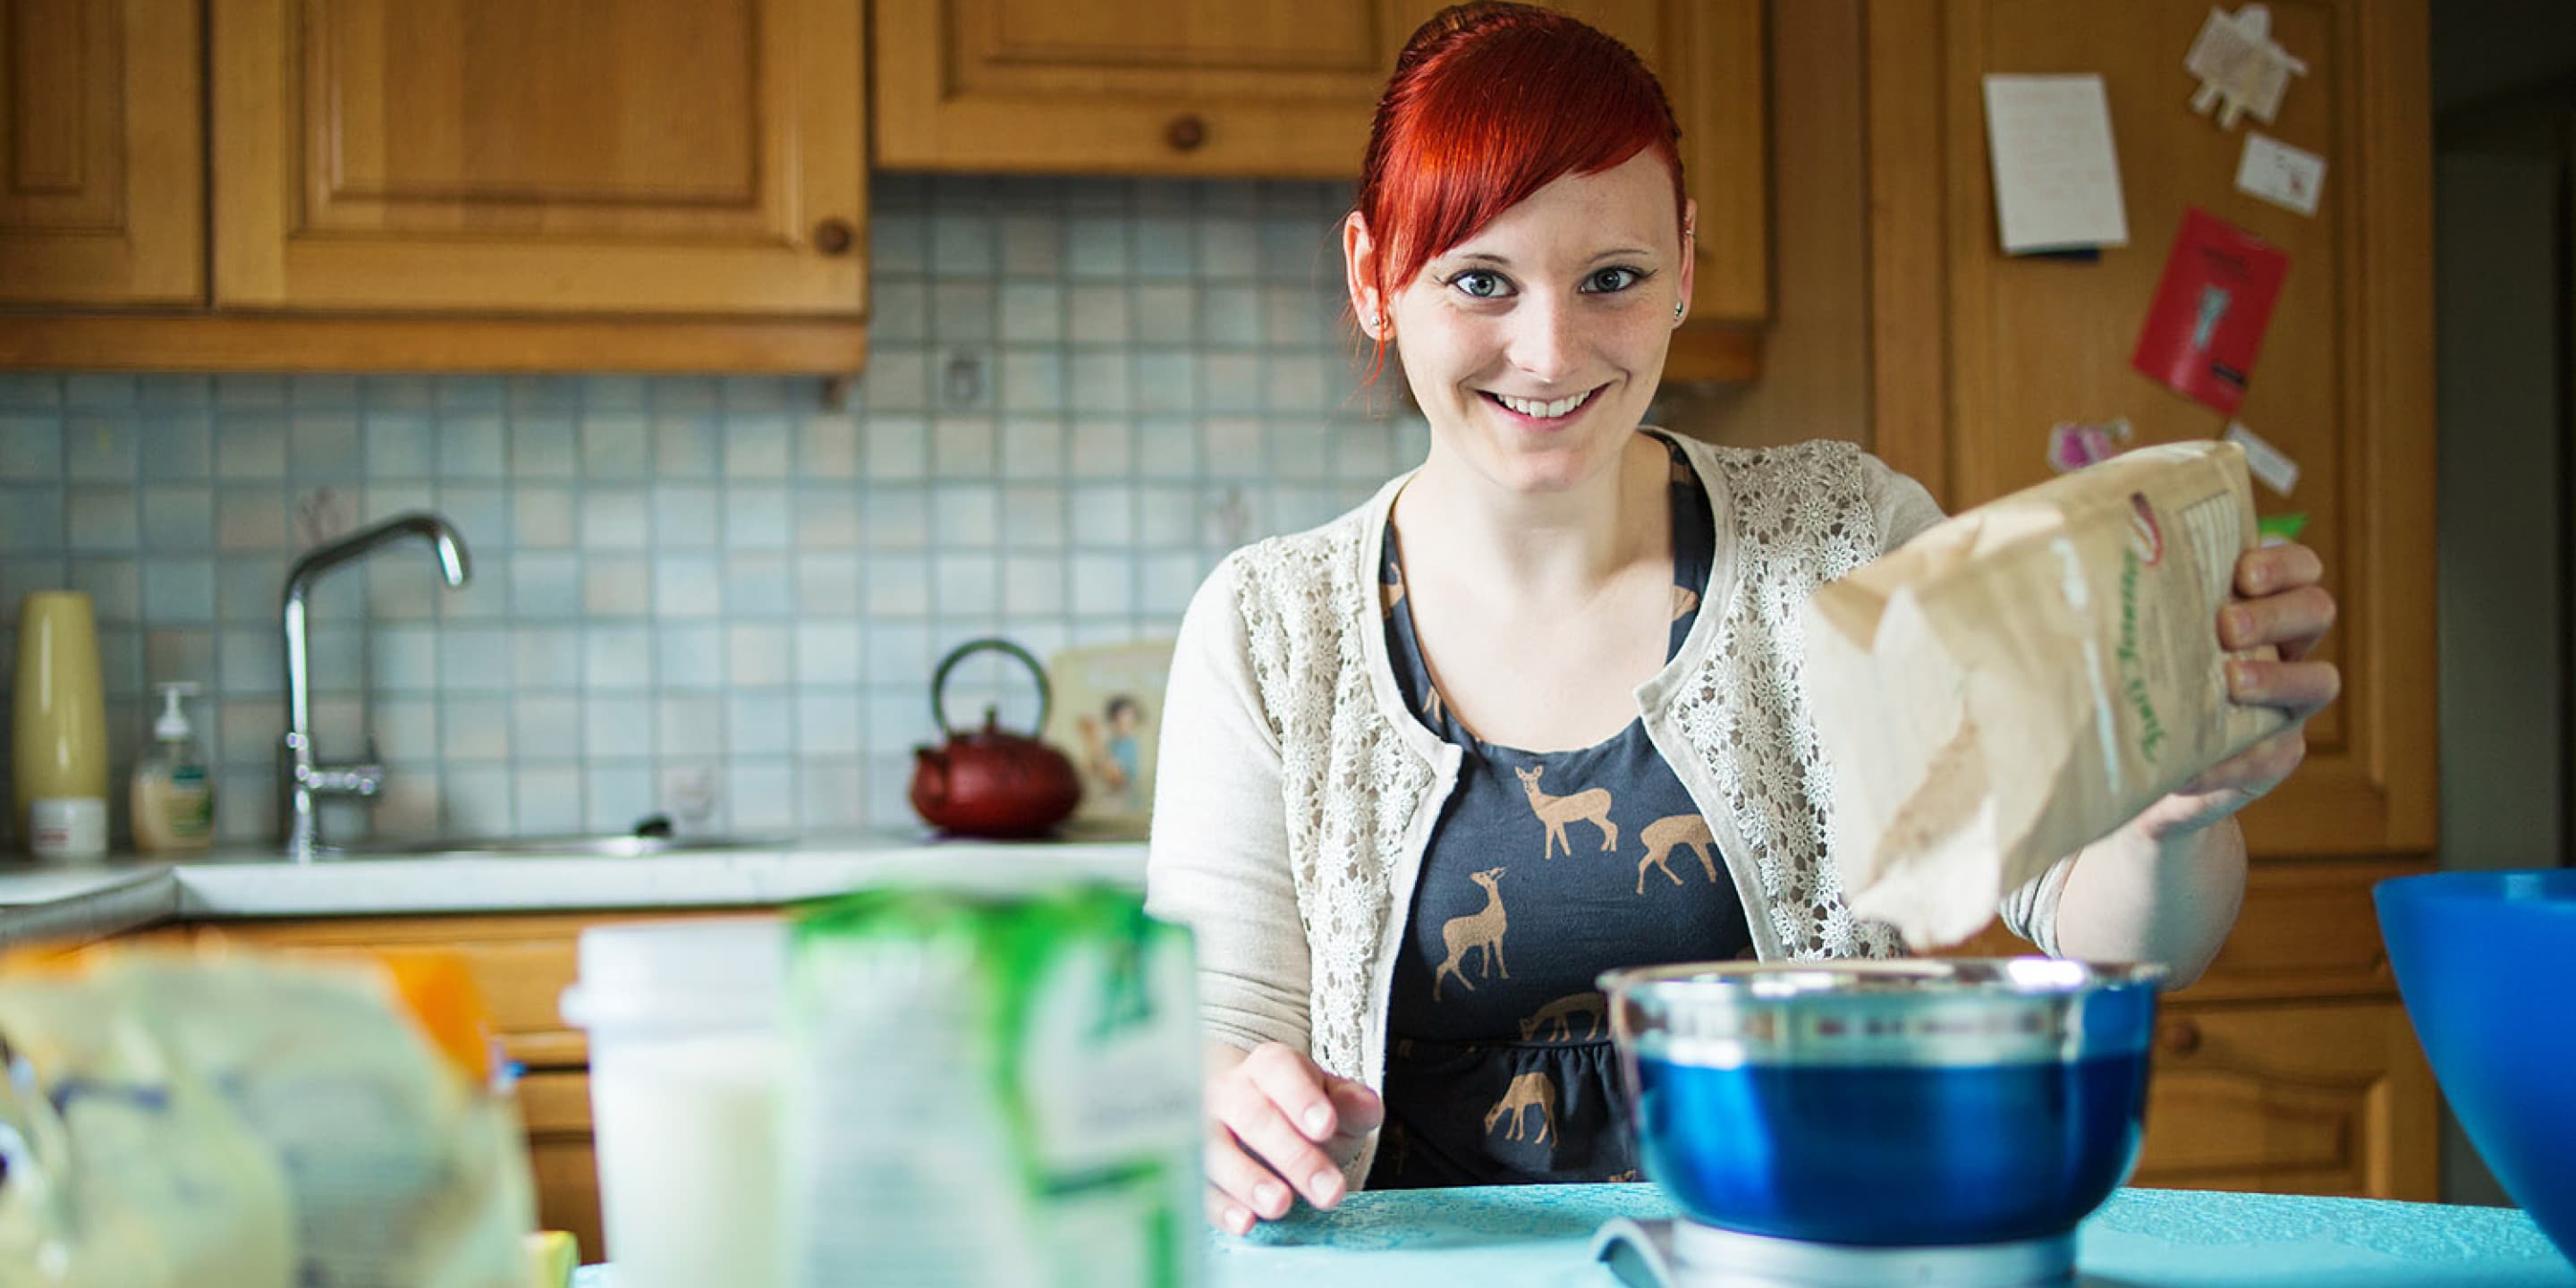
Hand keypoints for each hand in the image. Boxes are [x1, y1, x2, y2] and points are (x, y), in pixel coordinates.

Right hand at [1203, 1041, 1383, 1235]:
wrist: (1252, 1114)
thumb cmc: (1300, 1110)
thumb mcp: (1333, 1100)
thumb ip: (1352, 1103)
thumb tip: (1367, 1107)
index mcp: (1270, 1065)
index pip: (1280, 1071)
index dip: (1301, 1098)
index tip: (1326, 1126)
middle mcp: (1229, 1091)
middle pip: (1254, 1117)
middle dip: (1293, 1156)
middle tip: (1328, 1191)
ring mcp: (1204, 1127)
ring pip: (1216, 1149)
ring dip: (1248, 1179)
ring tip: (1280, 1205)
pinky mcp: (1192, 1166)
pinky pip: (1200, 1184)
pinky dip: (1220, 1206)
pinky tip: (1244, 1222)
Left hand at [2131, 542, 2339, 840]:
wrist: (2133, 757)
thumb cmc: (2134, 667)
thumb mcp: (2138, 627)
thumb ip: (2134, 592)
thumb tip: (2081, 549)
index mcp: (2258, 602)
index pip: (2300, 568)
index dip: (2284, 565)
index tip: (2242, 573)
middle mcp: (2286, 645)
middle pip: (2317, 611)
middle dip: (2275, 614)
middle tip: (2227, 626)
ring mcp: (2288, 700)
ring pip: (2319, 680)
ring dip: (2278, 678)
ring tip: (2231, 681)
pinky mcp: (2275, 753)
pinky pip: (2273, 753)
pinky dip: (2233, 758)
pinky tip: (2194, 762)